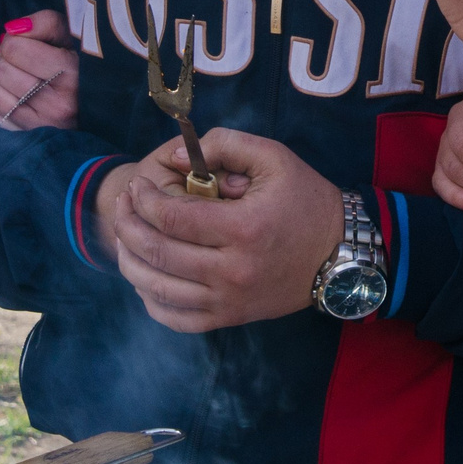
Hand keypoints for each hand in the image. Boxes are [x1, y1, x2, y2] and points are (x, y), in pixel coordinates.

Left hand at [0, 11, 78, 129]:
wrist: (103, 104)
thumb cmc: (83, 63)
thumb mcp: (73, 36)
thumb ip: (46, 23)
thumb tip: (12, 29)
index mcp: (73, 74)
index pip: (16, 49)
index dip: (14, 39)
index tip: (25, 40)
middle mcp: (58, 104)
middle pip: (3, 69)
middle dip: (5, 57)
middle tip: (19, 57)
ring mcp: (43, 124)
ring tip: (14, 73)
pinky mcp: (30, 134)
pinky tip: (4, 89)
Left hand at [106, 129, 341, 331]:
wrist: (339, 253)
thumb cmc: (306, 200)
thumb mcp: (274, 158)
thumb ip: (225, 145)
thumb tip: (175, 158)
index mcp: (243, 228)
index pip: (171, 217)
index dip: (143, 199)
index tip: (137, 185)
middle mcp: (233, 271)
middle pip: (157, 252)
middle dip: (127, 225)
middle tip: (123, 205)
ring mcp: (229, 301)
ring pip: (157, 289)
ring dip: (130, 261)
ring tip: (125, 237)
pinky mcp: (230, 318)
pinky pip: (176, 318)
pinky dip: (150, 300)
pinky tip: (145, 276)